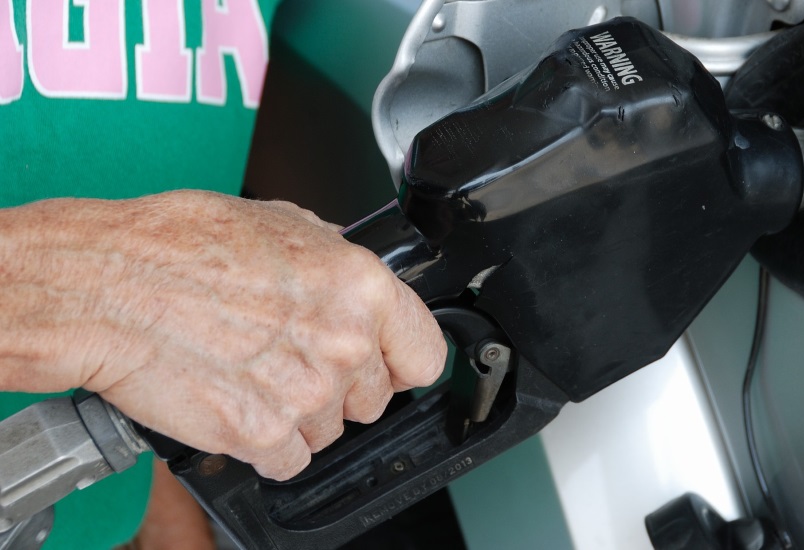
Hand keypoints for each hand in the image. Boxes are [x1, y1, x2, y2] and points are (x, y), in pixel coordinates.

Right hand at [0, 190, 446, 479]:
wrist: (105, 285)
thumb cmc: (176, 245)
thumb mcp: (277, 222)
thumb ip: (332, 256)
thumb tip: (348, 274)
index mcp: (359, 286)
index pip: (426, 354)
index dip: (401, 361)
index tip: (386, 365)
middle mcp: (343, 342)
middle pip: (374, 399)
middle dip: (339, 387)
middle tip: (290, 359)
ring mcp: (306, 394)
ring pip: (329, 431)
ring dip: (298, 416)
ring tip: (250, 373)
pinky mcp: (261, 434)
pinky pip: (287, 460)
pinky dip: (263, 444)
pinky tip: (234, 402)